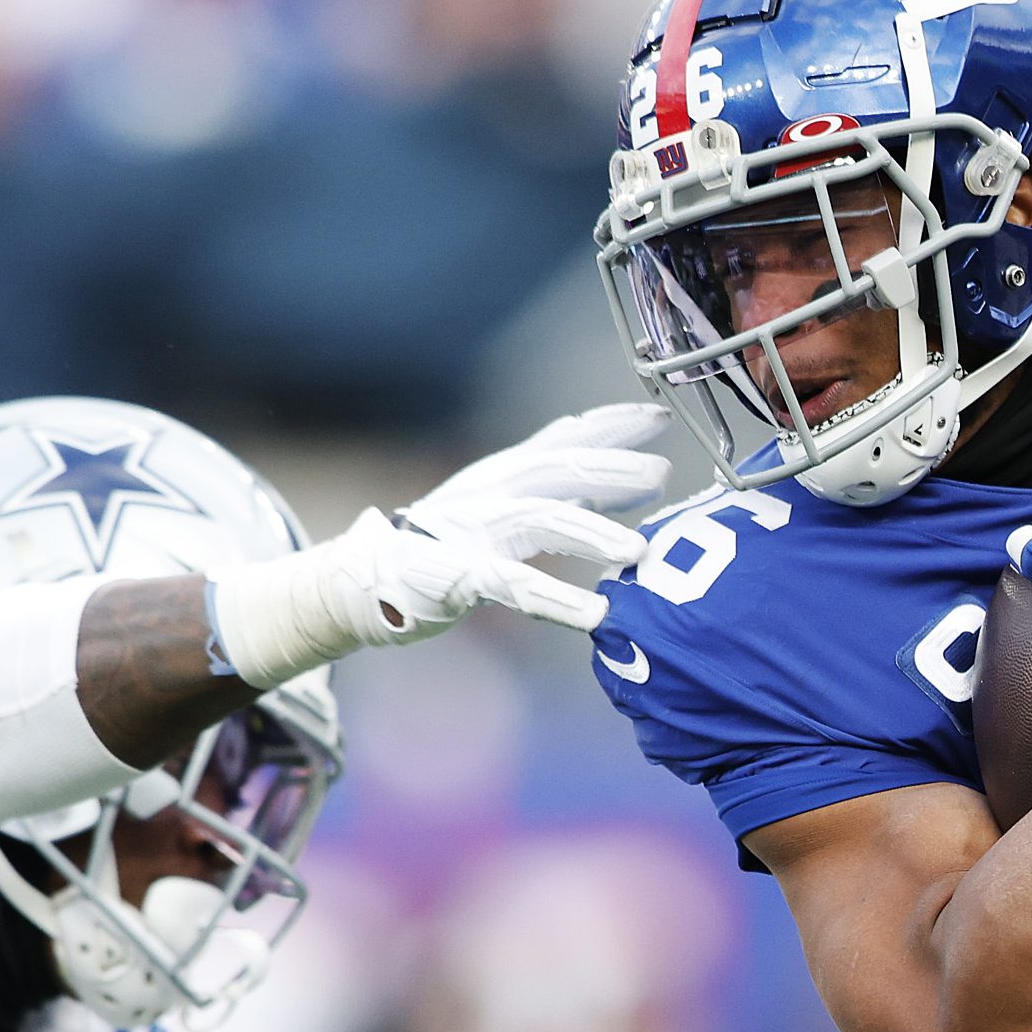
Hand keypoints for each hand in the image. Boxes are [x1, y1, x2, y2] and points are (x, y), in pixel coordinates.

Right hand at [392, 402, 673, 634]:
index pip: (565, 438)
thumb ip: (564, 490)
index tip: (661, 416)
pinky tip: (594, 614)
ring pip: (540, 520)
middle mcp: (494, 491)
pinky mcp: (460, 575)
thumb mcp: (507, 502)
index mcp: (507, 473)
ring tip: (638, 551)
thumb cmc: (448, 541)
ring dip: (591, 533)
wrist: (369, 576)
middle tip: (662, 475)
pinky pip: (513, 585)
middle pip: (559, 469)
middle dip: (612, 470)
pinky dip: (556, 599)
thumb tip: (628, 478)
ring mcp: (475, 530)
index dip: (612, 424)